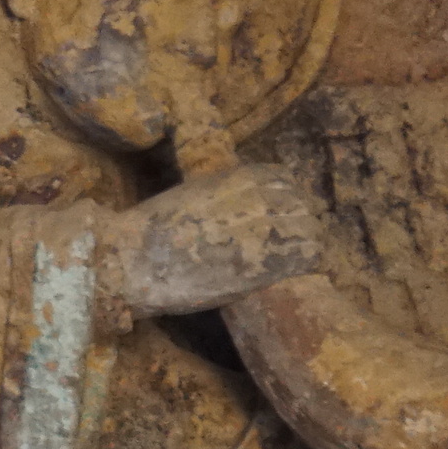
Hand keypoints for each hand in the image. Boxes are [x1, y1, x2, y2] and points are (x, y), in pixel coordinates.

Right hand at [101, 161, 319, 316]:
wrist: (136, 261)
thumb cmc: (153, 231)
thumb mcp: (189, 194)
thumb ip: (220, 191)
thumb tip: (239, 197)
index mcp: (235, 178)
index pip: (283, 179)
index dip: (284, 197)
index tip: (279, 213)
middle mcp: (256, 199)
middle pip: (301, 204)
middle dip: (298, 220)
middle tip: (288, 239)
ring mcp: (264, 230)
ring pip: (311, 229)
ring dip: (306, 240)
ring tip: (293, 255)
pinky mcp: (266, 263)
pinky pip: (308, 256)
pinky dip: (307, 261)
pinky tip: (295, 270)